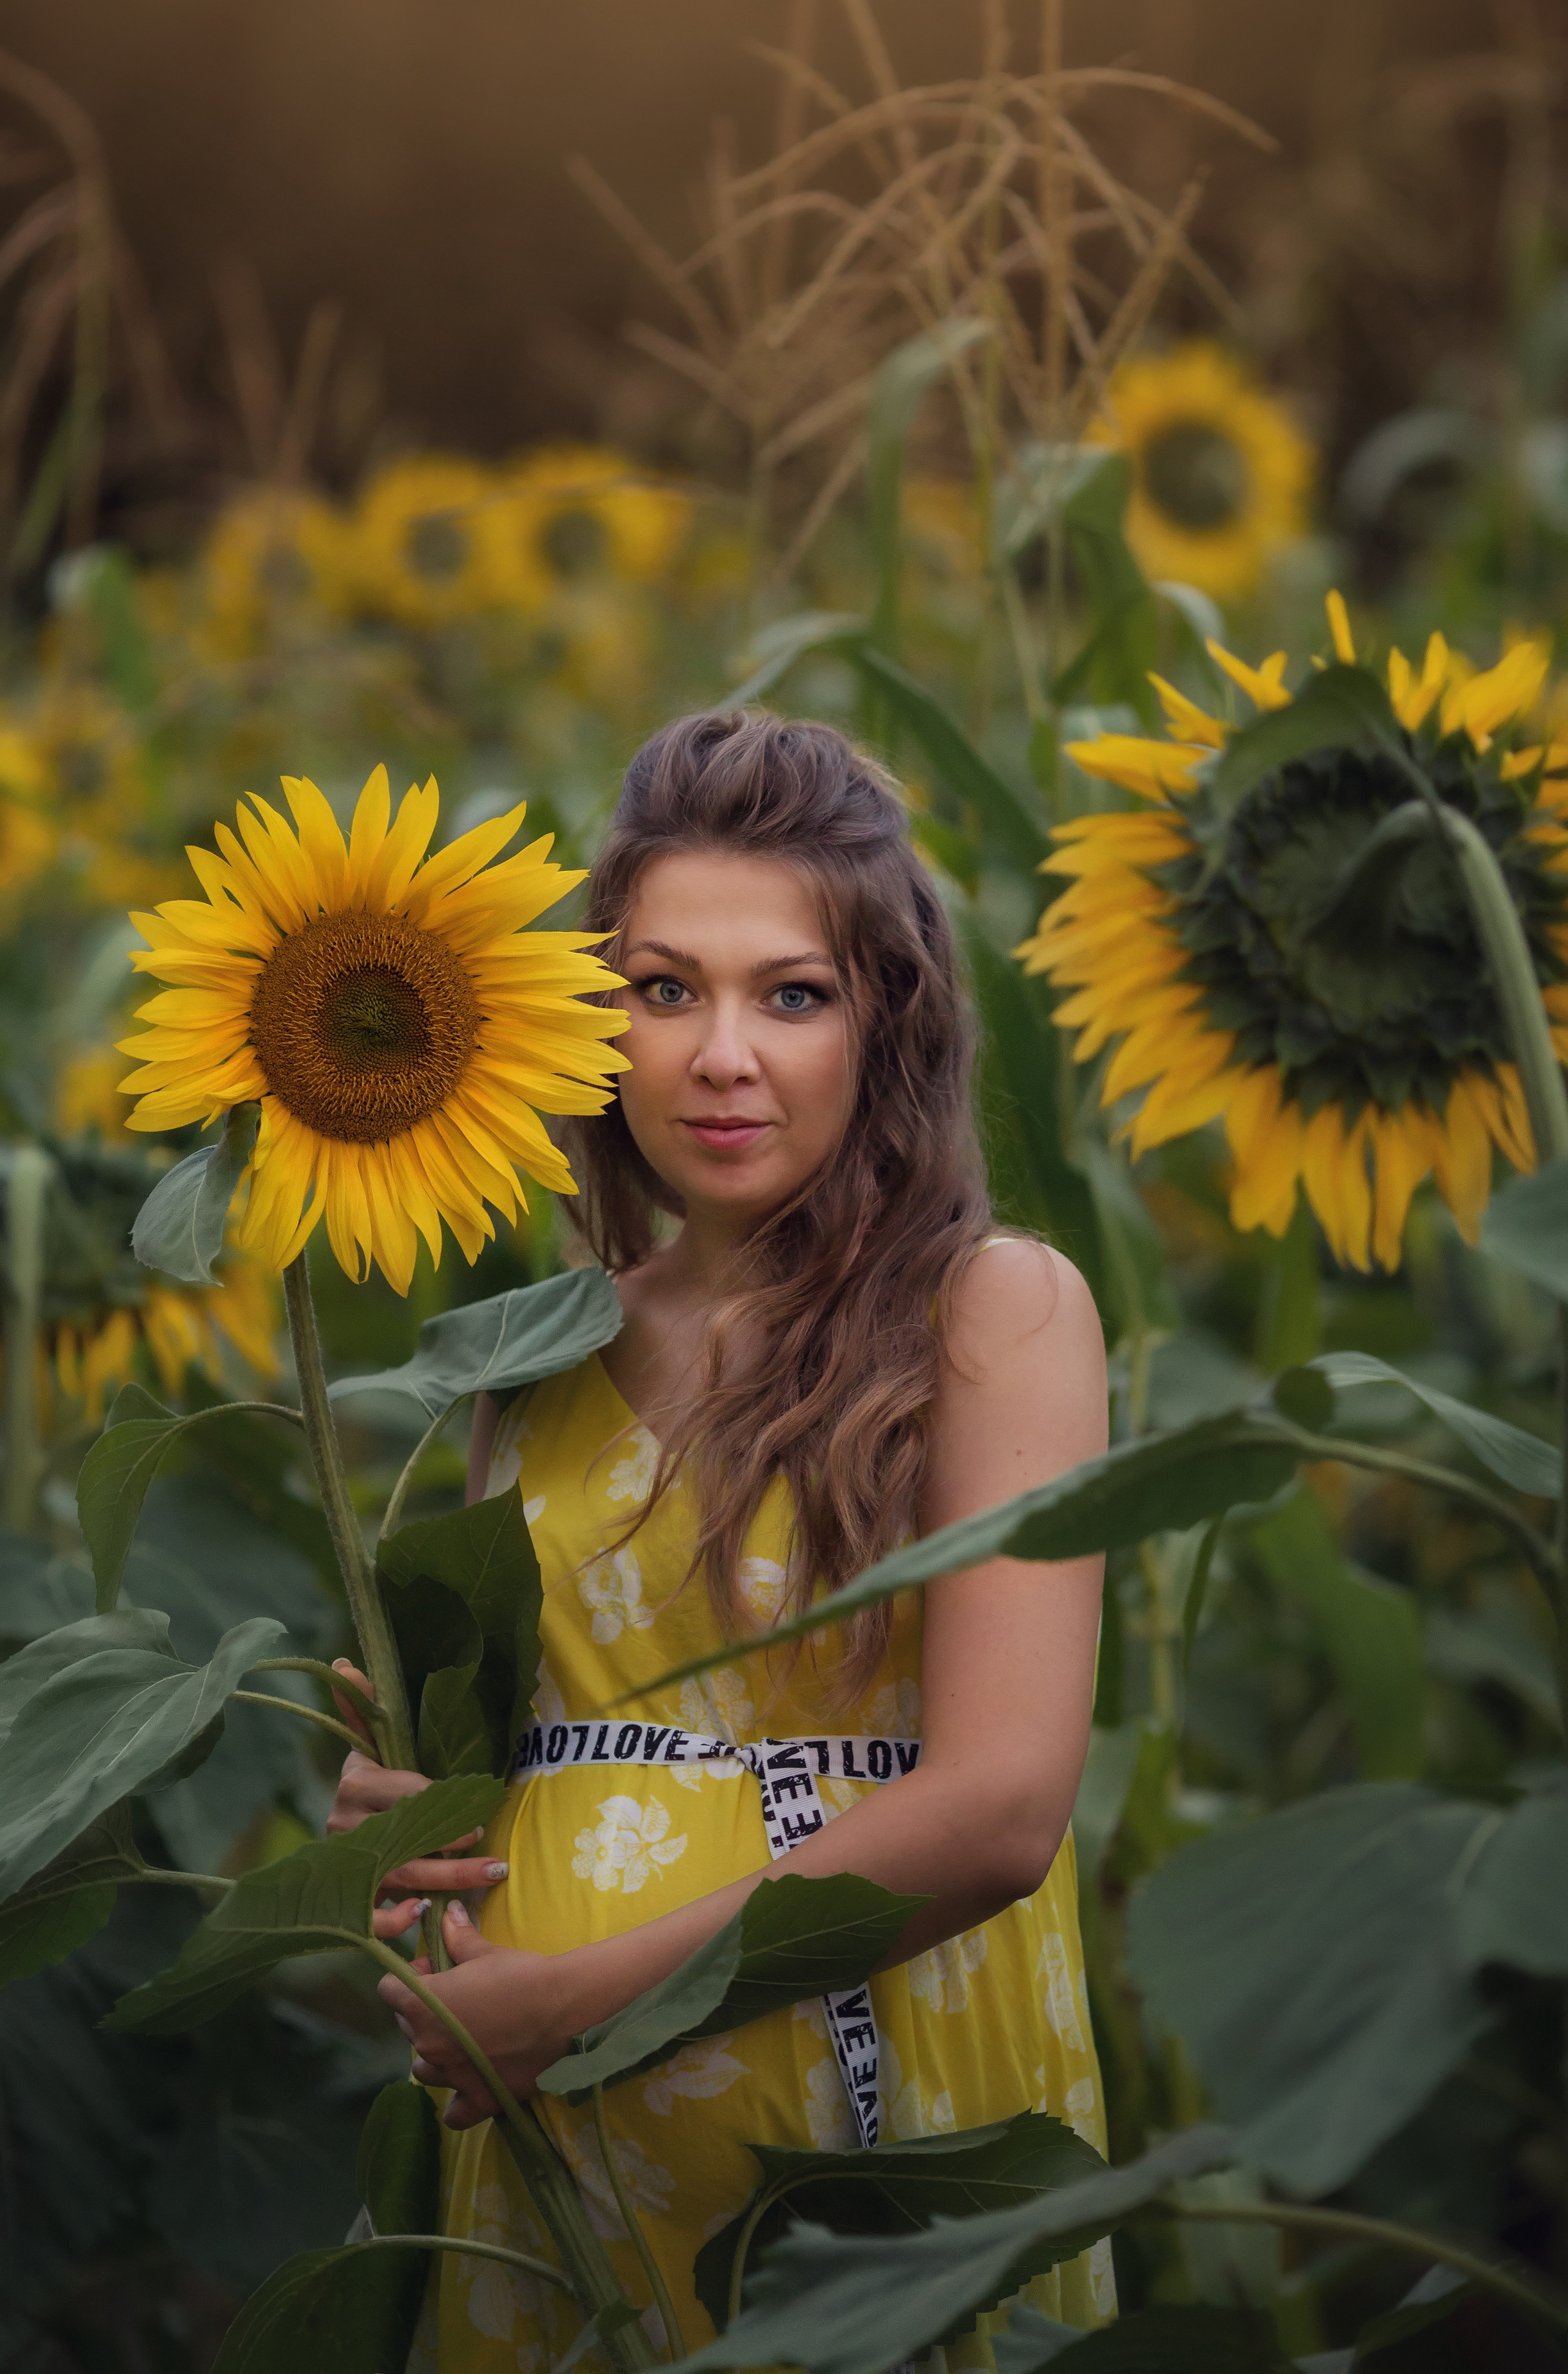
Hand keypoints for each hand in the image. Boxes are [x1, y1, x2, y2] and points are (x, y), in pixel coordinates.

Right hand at [326, 1662, 507, 1940]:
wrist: (348, 1820)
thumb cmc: (375, 1777)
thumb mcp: (372, 1743)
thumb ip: (364, 1706)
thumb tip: (343, 1663)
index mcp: (355, 1784)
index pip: (406, 1795)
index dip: (442, 1806)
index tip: (477, 1816)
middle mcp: (345, 1826)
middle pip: (407, 1843)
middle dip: (453, 1855)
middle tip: (495, 1858)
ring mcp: (347, 1864)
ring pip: (399, 1878)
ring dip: (446, 1883)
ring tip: (489, 1877)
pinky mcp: (352, 1895)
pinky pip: (369, 1917)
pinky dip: (393, 1920)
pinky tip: (421, 1914)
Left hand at [378, 1901, 582, 2126]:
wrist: (562, 2006)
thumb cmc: (519, 1973)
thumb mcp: (485, 1952)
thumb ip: (458, 1937)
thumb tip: (446, 1912)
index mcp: (421, 2006)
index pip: (389, 1990)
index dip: (410, 1977)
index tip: (437, 1971)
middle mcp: (427, 2044)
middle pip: (406, 2027)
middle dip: (425, 2012)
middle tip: (458, 1999)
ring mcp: (450, 2076)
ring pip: (423, 2068)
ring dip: (436, 2054)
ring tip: (463, 2040)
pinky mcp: (479, 2099)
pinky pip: (454, 2112)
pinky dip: (458, 2099)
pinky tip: (471, 2082)